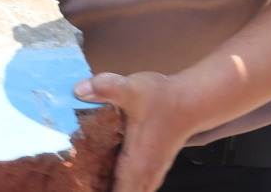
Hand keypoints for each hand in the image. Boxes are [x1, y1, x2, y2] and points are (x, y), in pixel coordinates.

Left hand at [75, 72, 203, 191]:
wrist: (191, 100)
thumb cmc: (164, 99)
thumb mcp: (131, 89)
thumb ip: (105, 88)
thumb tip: (79, 90)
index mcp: (136, 164)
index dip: (97, 191)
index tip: (83, 185)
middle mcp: (144, 174)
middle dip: (100, 188)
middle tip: (82, 180)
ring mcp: (150, 172)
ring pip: (129, 190)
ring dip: (111, 186)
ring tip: (91, 178)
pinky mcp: (152, 166)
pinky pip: (134, 185)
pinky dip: (121, 183)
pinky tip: (107, 171)